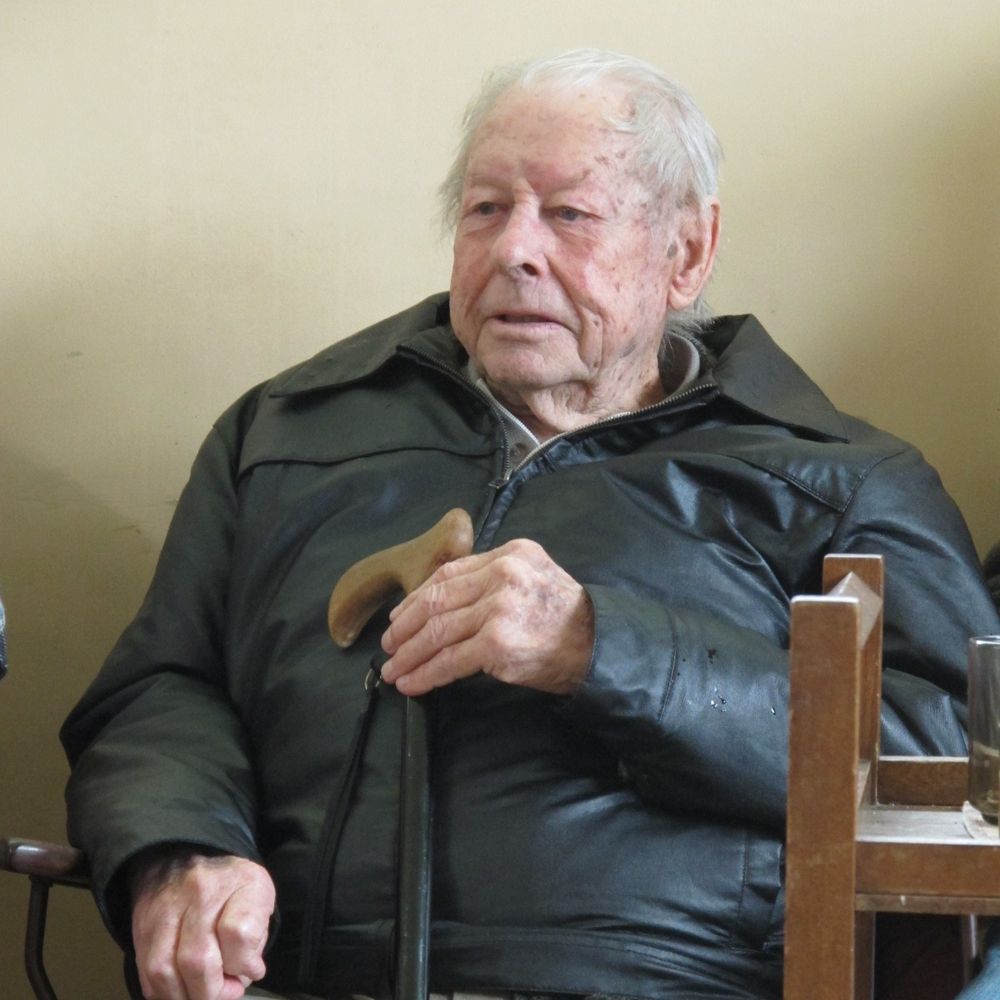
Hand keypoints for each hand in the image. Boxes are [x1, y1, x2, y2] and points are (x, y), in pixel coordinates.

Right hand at [130, 849, 275, 999]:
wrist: (182, 854)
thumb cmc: (230, 883)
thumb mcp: (259, 894)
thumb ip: (257, 936)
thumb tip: (242, 976)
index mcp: (240, 882)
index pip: (238, 933)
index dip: (244, 963)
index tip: (250, 969)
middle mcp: (201, 893)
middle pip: (198, 960)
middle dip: (213, 992)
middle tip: (225, 991)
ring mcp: (167, 910)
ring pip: (165, 971)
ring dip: (185, 996)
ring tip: (201, 993)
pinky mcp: (143, 927)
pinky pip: (147, 974)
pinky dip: (164, 992)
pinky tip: (181, 990)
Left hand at [380, 538, 593, 696]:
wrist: (598, 646)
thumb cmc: (565, 618)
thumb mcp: (533, 577)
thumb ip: (495, 578)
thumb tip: (444, 601)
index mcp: (509, 554)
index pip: (449, 573)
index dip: (417, 597)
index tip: (399, 615)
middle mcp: (502, 575)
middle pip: (436, 601)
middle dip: (404, 626)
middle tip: (388, 645)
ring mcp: (498, 608)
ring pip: (437, 632)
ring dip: (408, 654)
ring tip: (393, 669)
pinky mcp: (497, 643)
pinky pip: (449, 660)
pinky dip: (425, 673)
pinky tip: (412, 683)